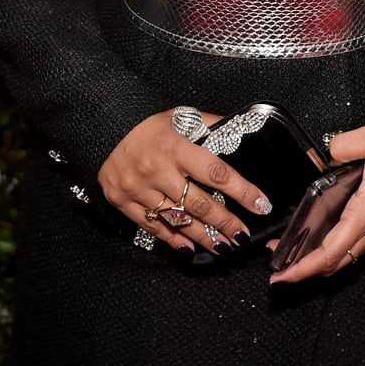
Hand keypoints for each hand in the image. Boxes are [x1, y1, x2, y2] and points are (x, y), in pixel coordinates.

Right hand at [97, 109, 272, 256]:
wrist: (103, 127)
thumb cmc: (148, 124)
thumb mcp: (180, 116)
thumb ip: (210, 126)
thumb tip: (241, 129)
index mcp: (175, 146)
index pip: (216, 172)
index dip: (242, 191)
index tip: (260, 204)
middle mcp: (157, 169)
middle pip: (199, 203)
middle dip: (225, 222)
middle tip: (243, 235)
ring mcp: (139, 188)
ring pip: (178, 220)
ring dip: (204, 236)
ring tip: (224, 246)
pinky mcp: (124, 202)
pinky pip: (153, 227)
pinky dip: (173, 240)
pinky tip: (190, 249)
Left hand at [268, 123, 364, 284]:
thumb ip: (343, 144)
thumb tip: (326, 154)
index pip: (329, 254)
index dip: (303, 269)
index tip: (282, 276)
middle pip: (333, 263)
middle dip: (303, 268)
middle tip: (277, 265)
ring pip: (344, 255)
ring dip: (317, 258)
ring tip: (291, 249)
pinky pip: (354, 245)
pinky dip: (332, 247)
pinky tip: (319, 234)